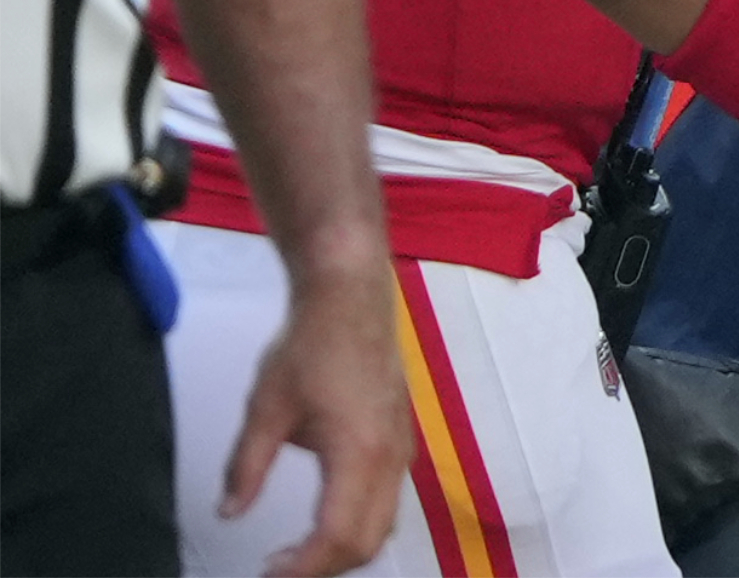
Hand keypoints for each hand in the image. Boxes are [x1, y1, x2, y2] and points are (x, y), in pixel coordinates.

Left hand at [221, 257, 409, 576]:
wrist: (352, 296)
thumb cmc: (310, 345)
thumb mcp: (265, 407)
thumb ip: (246, 467)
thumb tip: (229, 513)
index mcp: (359, 452)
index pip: (337, 536)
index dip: (303, 568)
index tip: (266, 575)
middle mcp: (390, 457)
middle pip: (369, 541)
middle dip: (324, 569)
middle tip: (276, 572)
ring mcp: (402, 448)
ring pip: (384, 524)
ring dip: (343, 550)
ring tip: (295, 555)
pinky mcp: (400, 439)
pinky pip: (389, 501)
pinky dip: (358, 525)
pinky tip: (323, 520)